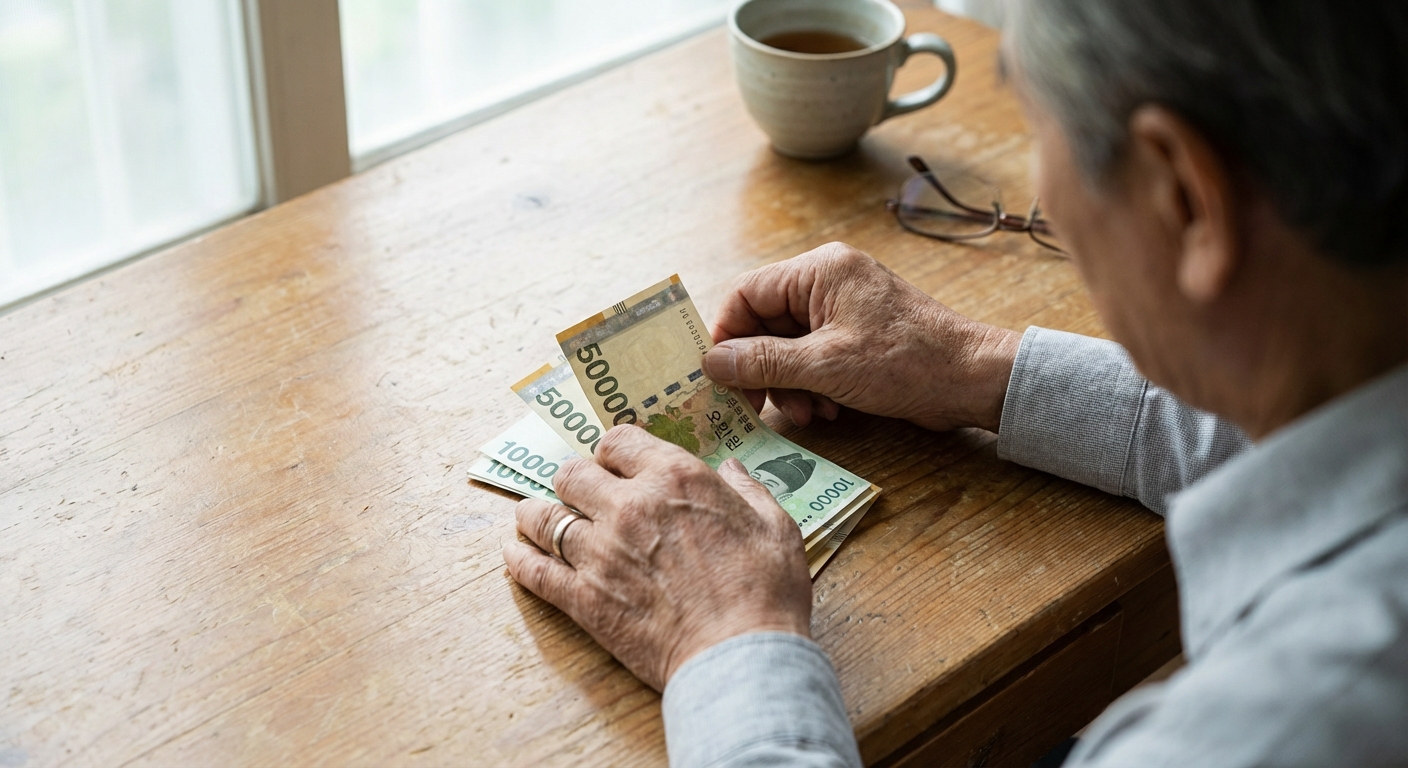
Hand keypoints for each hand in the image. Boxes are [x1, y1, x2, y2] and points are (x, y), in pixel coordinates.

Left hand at [501, 425, 811, 691]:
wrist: (740, 657)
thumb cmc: (766, 592)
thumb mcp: (776, 527)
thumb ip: (749, 491)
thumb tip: (731, 470)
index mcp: (676, 477)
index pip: (619, 441)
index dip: (613, 450)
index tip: (614, 461)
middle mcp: (629, 505)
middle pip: (572, 473)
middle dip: (575, 480)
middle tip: (579, 492)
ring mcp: (599, 552)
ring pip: (543, 517)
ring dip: (537, 514)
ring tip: (533, 517)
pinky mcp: (583, 598)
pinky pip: (533, 570)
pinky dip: (518, 559)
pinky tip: (513, 552)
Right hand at [703, 242, 1020, 431]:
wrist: (972, 378)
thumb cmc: (906, 362)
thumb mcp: (826, 365)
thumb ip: (763, 362)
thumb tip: (711, 363)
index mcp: (818, 271)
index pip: (746, 294)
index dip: (726, 336)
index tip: (720, 377)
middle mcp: (827, 281)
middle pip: (765, 324)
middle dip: (764, 370)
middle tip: (763, 407)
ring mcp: (843, 308)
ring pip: (788, 346)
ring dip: (789, 384)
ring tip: (809, 413)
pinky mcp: (857, 335)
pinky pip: (814, 357)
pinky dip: (813, 385)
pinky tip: (829, 410)